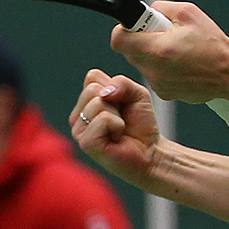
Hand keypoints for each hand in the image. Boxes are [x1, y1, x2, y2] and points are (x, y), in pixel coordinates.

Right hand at [70, 70, 162, 187]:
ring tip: (119, 130)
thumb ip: (122, 82)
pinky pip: (103, 119)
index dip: (115, 87)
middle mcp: (78, 116)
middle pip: (92, 89)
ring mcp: (79, 131)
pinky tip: (117, 138)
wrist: (150, 151)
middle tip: (121, 119)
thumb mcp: (137, 94)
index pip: (92, 77)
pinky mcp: (86, 143)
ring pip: (97, 103)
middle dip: (116, 101)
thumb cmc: (141, 124)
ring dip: (117, 115)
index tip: (122, 104)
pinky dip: (117, 125)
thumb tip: (104, 93)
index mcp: (85, 102)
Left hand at [110, 1, 228, 105]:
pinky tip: (181, 63)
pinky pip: (154, 75)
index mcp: (156, 50)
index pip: (118, 40)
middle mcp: (153, 70)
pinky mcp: (165, 93)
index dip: (125, 30)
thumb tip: (146, 11)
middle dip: (141, 40)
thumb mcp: (188, 13)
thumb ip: (161, 7)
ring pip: (142, 63)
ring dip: (152, 54)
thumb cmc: (213, 44)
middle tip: (162, 35)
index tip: (137, 26)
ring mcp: (158, 84)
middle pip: (129, 52)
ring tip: (176, 50)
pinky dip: (162, 67)